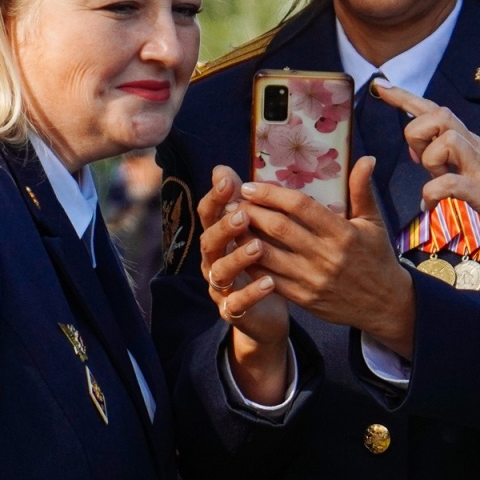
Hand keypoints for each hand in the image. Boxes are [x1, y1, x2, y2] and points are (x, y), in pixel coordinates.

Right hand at [198, 167, 291, 401]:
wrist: (266, 313)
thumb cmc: (262, 262)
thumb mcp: (255, 230)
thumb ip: (243, 200)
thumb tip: (223, 166)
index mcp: (219, 237)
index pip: (208, 214)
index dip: (215, 197)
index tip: (228, 180)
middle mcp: (213, 261)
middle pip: (209, 242)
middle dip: (224, 227)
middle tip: (243, 214)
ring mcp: (220, 287)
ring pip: (220, 272)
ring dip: (237, 258)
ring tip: (259, 247)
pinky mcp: (233, 311)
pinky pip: (237, 304)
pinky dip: (251, 293)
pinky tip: (270, 283)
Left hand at [237, 157, 416, 355]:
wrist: (385, 305)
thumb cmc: (377, 257)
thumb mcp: (373, 223)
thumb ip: (362, 190)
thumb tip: (366, 158)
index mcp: (342, 233)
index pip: (300, 206)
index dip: (271, 193)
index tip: (250, 185)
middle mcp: (326, 256)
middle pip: (278, 228)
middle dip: (251, 211)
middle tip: (233, 201)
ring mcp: (312, 279)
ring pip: (267, 254)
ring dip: (244, 237)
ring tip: (230, 223)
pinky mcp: (304, 298)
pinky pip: (269, 279)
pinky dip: (251, 264)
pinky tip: (240, 251)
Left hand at [373, 81, 479, 269]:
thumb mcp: (478, 171)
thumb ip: (451, 159)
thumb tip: (421, 154)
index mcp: (471, 143)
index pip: (435, 109)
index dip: (406, 97)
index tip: (381, 86)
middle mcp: (476, 148)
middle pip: (437, 115)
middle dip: (418, 135)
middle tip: (423, 162)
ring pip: (445, 140)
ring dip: (430, 162)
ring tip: (435, 183)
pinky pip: (449, 183)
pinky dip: (433, 195)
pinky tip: (432, 208)